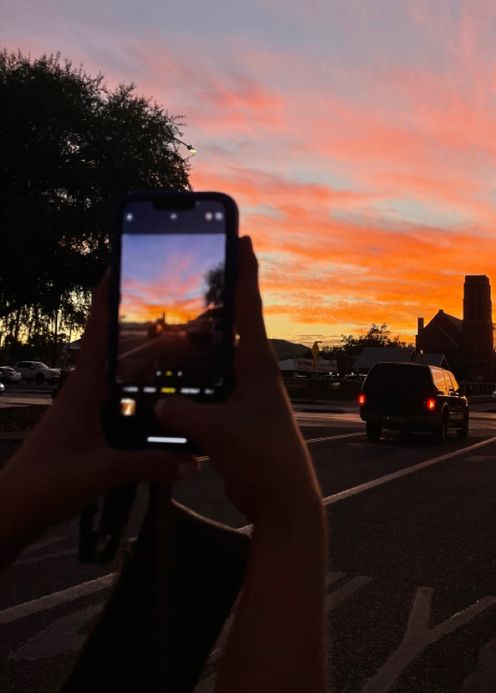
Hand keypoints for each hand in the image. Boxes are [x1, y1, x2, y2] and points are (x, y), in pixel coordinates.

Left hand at [0, 276, 193, 553]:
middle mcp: (85, 392)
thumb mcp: (102, 472)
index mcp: (83, 388)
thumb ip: (150, 464)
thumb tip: (194, 461)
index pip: (97, 331)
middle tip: (177, 310)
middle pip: (115, 348)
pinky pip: (121, 402)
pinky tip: (165, 402)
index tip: (121, 264)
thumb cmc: (46, 484)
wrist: (12, 513)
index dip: (106, 296)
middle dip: (141, 326)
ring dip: (144, 361)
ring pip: (120, 376)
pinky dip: (142, 394)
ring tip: (180, 348)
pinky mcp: (88, 431)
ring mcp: (85, 411)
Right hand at [156, 237, 322, 527]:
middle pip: (231, 324)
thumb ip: (185, 413)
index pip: (249, 306)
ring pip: (217, 357)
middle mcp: (254, 372)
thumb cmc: (264, 460)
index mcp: (258, 364)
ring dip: (198, 342)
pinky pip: (210, 386)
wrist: (283, 499)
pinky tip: (169, 378)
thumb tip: (157, 402)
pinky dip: (192, 378)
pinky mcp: (237, 414)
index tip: (244, 237)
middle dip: (214, 300)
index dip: (244, 270)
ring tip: (172, 324)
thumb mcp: (219, 432)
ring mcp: (246, 392)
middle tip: (195, 273)